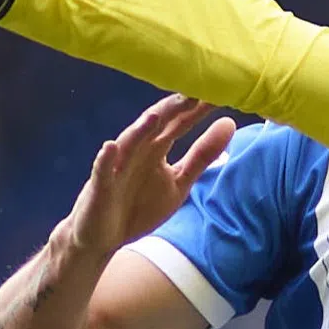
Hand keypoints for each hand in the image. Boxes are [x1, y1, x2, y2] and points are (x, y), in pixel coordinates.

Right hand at [66, 97, 234, 252]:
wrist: (104, 238)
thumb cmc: (140, 206)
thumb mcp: (179, 182)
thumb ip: (202, 155)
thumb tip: (229, 123)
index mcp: (156, 148)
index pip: (179, 123)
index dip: (198, 110)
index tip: (219, 90)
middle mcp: (137, 150)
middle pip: (155, 127)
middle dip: (172, 110)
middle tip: (192, 92)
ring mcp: (116, 167)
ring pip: (129, 145)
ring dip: (140, 130)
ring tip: (155, 116)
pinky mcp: (99, 187)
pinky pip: (101, 172)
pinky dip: (105, 160)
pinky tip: (110, 148)